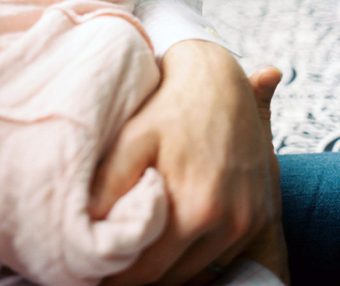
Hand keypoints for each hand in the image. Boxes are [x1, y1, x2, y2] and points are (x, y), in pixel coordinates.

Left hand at [89, 41, 280, 285]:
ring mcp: (246, 221)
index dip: (118, 273)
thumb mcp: (133, 138)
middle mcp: (225, 222)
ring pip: (198, 269)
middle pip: (172, 275)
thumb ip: (111, 182)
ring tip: (135, 251)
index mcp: (193, 208)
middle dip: (139, 271)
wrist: (218, 81)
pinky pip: (222, 255)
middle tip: (109, 264)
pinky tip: (169, 241)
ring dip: (167, 266)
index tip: (97, 269)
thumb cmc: (168, 108)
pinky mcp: (259, 216)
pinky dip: (195, 256)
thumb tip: (88, 221)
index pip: (148, 270)